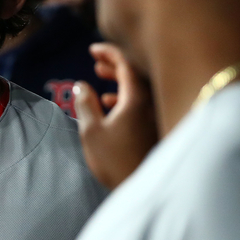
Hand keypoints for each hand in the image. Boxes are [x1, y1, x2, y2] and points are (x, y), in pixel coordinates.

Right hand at [73, 42, 158, 189]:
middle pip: (136, 73)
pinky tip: (111, 104)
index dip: (109, 53)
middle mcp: (152, 102)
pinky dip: (126, 95)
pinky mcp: (158, 128)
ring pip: (140, 88)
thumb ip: (85, 104)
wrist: (146, 190)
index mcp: (137, 98)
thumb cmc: (116, 161)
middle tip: (96, 61)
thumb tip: (82, 85)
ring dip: (119, 80)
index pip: (126, 64)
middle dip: (114, 64)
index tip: (92, 49)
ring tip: (99, 79)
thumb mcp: (91, 132)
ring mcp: (157, 115)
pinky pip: (144, 101)